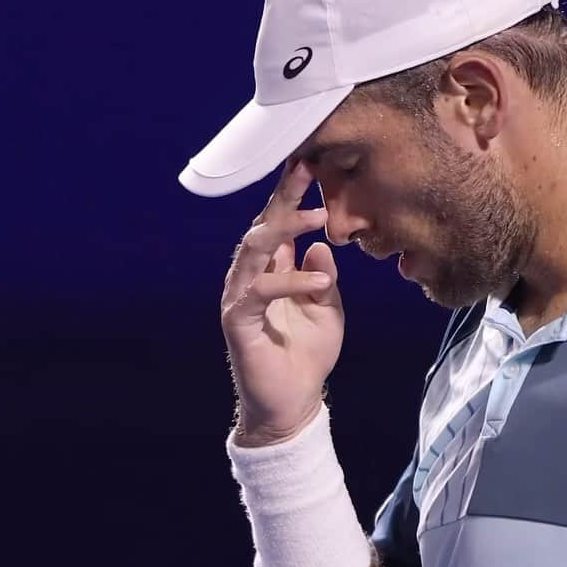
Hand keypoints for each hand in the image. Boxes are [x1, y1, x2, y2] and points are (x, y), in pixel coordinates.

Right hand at [221, 158, 344, 443]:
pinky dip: (291, 281)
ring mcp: (240, 295)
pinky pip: (261, 289)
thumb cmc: (307, 356)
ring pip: (254, 248)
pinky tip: (320, 282)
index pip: (279, 223)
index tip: (311, 162)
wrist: (292, 404)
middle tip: (308, 168)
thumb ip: (324, 276)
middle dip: (284, 195)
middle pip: (263, 225)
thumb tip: (320, 244)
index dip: (292, 193)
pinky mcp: (238, 319)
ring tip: (320, 219)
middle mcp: (251, 277)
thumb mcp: (328, 309)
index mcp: (273, 270)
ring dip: (286, 228)